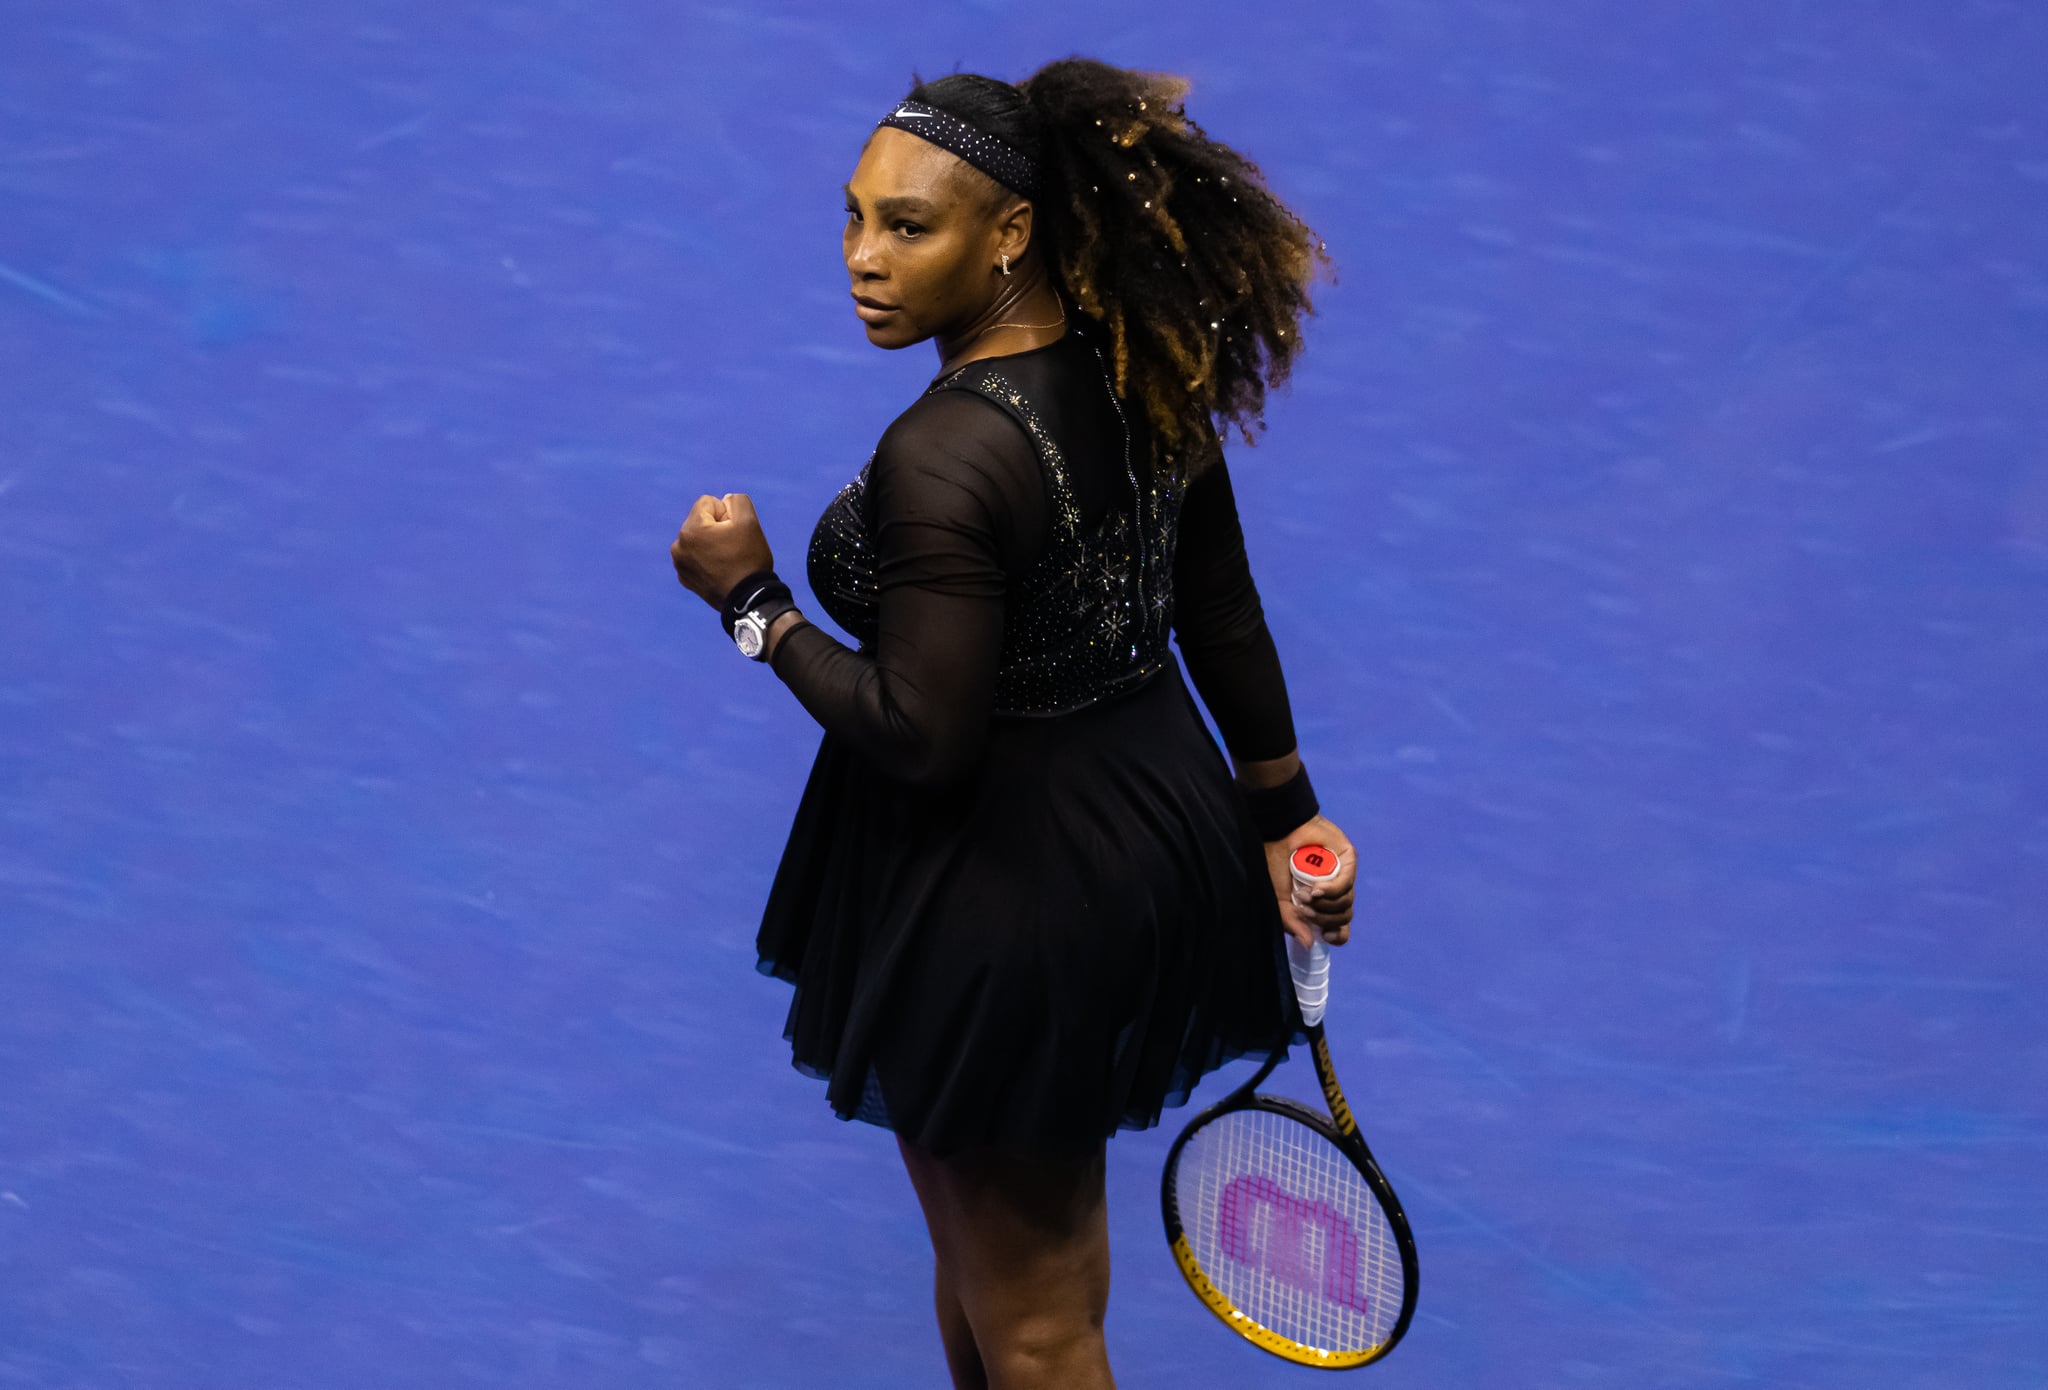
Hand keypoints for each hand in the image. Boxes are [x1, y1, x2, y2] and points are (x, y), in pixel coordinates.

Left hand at [670, 493, 774, 609]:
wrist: (747, 600)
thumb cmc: (748, 559)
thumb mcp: (749, 521)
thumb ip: (737, 501)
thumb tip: (725, 501)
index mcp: (690, 529)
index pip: (709, 503)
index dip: (727, 514)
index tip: (735, 533)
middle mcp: (678, 545)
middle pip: (702, 521)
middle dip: (717, 528)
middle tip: (733, 547)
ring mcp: (679, 564)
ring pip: (699, 540)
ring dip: (711, 543)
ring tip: (727, 560)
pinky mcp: (685, 578)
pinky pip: (696, 558)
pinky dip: (707, 560)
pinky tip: (720, 571)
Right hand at [1263, 814, 1356, 948]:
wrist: (1277, 832)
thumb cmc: (1274, 863)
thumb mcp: (1278, 899)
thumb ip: (1292, 922)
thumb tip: (1309, 944)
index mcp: (1321, 902)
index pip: (1340, 926)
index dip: (1336, 935)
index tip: (1323, 935)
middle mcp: (1334, 891)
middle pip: (1344, 918)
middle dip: (1323, 918)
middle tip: (1302, 908)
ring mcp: (1343, 875)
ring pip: (1346, 904)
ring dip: (1324, 905)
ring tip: (1304, 895)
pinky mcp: (1348, 860)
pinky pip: (1346, 885)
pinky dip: (1331, 891)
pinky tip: (1316, 889)